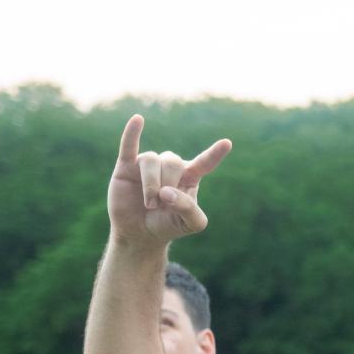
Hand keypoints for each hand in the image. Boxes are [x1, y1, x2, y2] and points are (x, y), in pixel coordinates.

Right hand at [108, 114, 230, 246]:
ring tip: (150, 203)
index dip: (214, 154)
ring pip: (151, 159)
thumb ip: (188, 209)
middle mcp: (170, 167)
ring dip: (151, 183)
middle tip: (160, 205)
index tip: (226, 144)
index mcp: (190, 177)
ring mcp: (148, 165)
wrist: (140, 233)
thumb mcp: (189, 224)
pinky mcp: (126, 166)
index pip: (204, 163)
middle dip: (166, 184)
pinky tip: (138, 119)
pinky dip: (132, 133)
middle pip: (172, 162)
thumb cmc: (168, 225)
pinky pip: (129, 145)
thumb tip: (167, 192)